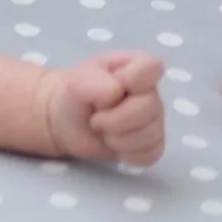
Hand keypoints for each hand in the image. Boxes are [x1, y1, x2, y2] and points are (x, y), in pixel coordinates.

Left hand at [44, 52, 166, 165]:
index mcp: (136, 67)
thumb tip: (117, 92)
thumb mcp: (77, 81)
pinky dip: (125, 153)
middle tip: (95, 117)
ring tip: (102, 129)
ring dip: (117, 138)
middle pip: (150, 108)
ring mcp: (155, 119)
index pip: (152, 67)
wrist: (67, 120)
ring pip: (150, 135)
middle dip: (116, 118)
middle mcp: (151, 93)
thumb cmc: (75, 93)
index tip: (113, 87)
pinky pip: (149, 154)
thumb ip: (95, 82)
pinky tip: (112, 143)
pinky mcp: (153, 144)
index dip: (133, 79)